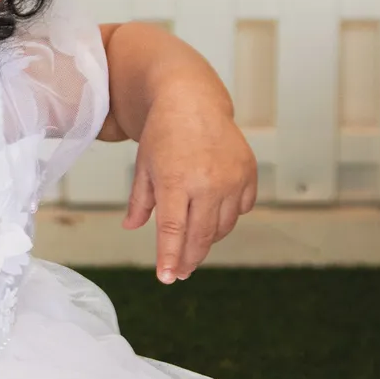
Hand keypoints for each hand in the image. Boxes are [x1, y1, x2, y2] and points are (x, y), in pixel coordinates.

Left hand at [122, 88, 256, 282]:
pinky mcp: (248, 174)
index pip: (172, 230)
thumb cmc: (163, 133)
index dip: (170, 257)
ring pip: (223, 227)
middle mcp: (207, 182)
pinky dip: (228, 216)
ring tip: (193, 242)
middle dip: (189, 259)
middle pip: (200, 236)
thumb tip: (131, 227)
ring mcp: (232, 178)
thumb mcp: (144, 166)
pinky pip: (241, 209)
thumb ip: (139, 201)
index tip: (167, 278)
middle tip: (180, 272)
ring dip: (207, 239)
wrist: (192, 100)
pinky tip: (214, 214)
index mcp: (175, 180)